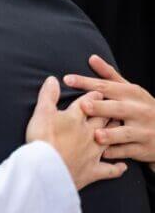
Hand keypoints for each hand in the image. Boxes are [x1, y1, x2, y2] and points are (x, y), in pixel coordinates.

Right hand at [26, 76, 126, 189]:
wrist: (46, 168)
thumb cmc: (42, 139)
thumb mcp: (41, 113)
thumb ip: (47, 95)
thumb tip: (52, 79)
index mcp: (76, 118)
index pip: (87, 103)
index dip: (93, 96)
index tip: (98, 92)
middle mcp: (89, 133)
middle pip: (103, 119)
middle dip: (108, 112)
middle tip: (113, 107)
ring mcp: (93, 153)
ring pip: (109, 140)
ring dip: (115, 133)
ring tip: (119, 128)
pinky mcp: (93, 170)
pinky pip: (109, 169)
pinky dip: (116, 168)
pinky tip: (122, 166)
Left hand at [64, 55, 154, 169]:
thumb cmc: (140, 108)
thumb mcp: (129, 90)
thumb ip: (109, 76)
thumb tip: (91, 58)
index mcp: (131, 94)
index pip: (106, 86)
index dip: (86, 82)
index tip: (67, 79)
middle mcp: (139, 111)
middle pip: (117, 108)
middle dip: (100, 107)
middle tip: (83, 106)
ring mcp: (143, 130)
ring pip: (125, 132)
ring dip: (110, 134)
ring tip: (96, 135)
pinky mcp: (144, 148)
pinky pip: (128, 151)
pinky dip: (115, 152)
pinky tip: (101, 154)